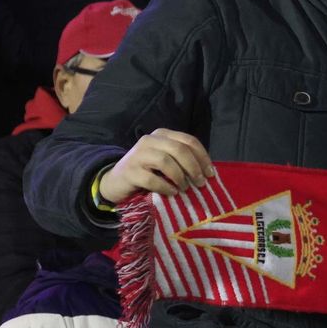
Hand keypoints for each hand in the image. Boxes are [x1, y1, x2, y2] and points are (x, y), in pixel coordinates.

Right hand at [98, 128, 214, 203]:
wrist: (116, 182)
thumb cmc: (147, 172)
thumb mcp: (165, 160)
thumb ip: (182, 160)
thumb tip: (207, 172)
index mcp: (162, 134)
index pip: (189, 141)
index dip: (203, 157)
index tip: (210, 174)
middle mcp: (150, 140)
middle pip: (179, 149)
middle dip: (194, 167)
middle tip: (200, 183)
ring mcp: (138, 155)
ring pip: (166, 161)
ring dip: (180, 177)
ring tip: (185, 188)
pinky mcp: (130, 171)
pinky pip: (152, 179)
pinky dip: (166, 187)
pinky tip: (171, 193)